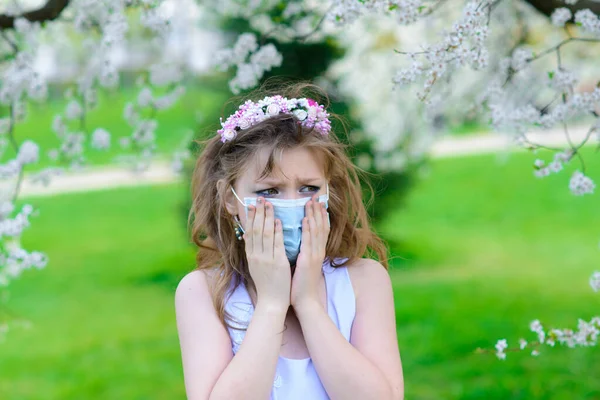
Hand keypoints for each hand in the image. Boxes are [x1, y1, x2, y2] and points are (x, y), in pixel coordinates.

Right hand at [243, 196, 290, 310]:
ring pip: (265, 234)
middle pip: (256, 230)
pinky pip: (277, 244)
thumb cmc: (266, 285)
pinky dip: (277, 231)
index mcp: (251, 256)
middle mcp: (256, 256)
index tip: (251, 205)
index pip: (249, 233)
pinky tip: (279, 221)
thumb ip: (253, 251)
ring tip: (270, 204)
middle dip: (258, 213)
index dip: (250, 218)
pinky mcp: (278, 263)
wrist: (271, 302)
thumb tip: (248, 237)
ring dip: (267, 217)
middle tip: (261, 199)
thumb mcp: (255, 267)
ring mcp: (266, 259)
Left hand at [291, 193, 330, 312]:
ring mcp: (314, 256)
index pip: (321, 229)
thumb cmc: (301, 284)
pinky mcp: (308, 261)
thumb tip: (299, 241)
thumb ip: (303, 251)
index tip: (317, 202)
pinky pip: (308, 242)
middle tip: (315, 196)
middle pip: (321, 226)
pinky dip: (307, 230)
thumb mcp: (303, 264)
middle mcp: (318, 251)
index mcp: (317, 252)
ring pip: (316, 231)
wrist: (305, 301)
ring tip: (311, 202)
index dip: (320, 215)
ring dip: (313, 215)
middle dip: (318, 211)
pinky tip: (305, 220)